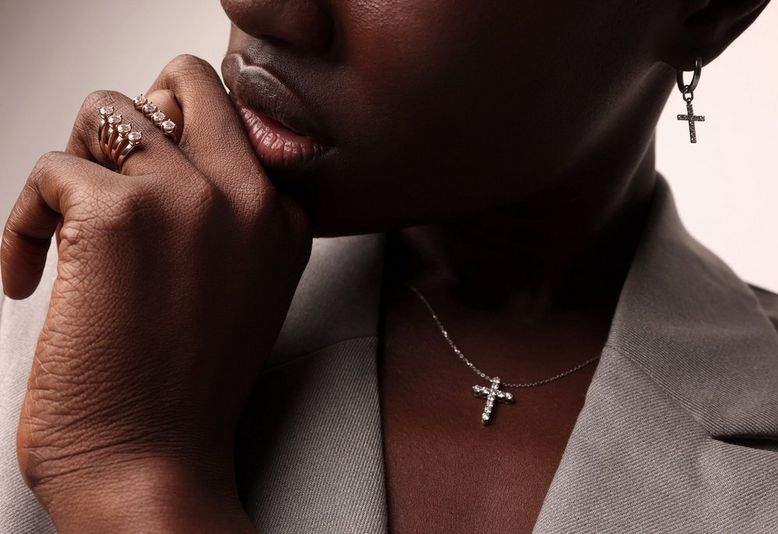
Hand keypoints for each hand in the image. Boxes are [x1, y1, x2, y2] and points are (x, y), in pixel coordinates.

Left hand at [0, 55, 311, 531]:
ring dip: (75, 162)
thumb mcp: (243, 292)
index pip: (229, 120)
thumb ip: (228, 220)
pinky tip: (28, 275)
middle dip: (135, 118)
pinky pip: (50, 169)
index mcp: (282, 219)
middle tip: (107, 182)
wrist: (152, 463)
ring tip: (66, 229)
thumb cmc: (181, 388)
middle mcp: (247, 197)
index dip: (174, 146)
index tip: (143, 191)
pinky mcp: (117, 215)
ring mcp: (187, 199)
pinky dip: (23, 221)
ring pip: (110, 109)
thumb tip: (159, 154)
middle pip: (185, 82)